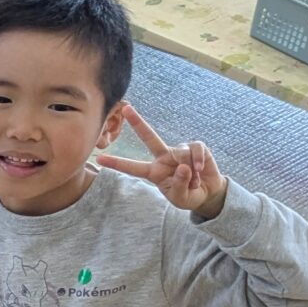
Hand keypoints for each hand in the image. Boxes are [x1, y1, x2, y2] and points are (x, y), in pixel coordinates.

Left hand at [96, 104, 227, 217]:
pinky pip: (195, 149)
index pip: (133, 167)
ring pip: (181, 153)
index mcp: (154, 172)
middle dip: (138, 122)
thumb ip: (179, 185)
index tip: (99, 158)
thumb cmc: (189, 196)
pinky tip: (200, 170)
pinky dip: (198, 161)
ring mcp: (179, 151)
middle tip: (125, 108)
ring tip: (194, 182)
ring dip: (190, 172)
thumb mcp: (181, 198)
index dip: (117, 163)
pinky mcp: (195, 147)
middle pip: (149, 137)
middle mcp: (164, 158)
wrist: (208, 193)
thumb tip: (183, 167)